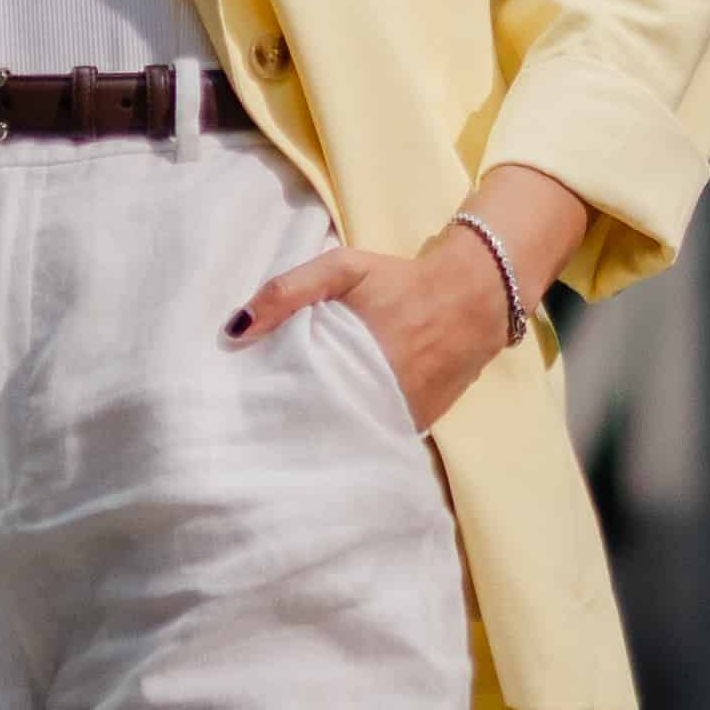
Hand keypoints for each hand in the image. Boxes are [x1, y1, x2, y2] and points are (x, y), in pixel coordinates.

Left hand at [225, 169, 582, 433]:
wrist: (474, 298)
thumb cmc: (401, 281)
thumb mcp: (344, 268)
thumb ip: (289, 291)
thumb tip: (235, 330)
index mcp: (356, 359)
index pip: (296, 399)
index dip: (269, 406)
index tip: (242, 411)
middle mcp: (379, 396)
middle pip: (317, 425)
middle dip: (287, 428)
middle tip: (254, 431)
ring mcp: (399, 416)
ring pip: (346, 439)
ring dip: (319, 439)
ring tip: (283, 442)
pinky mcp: (415, 426)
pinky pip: (374, 440)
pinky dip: (353, 440)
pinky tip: (327, 439)